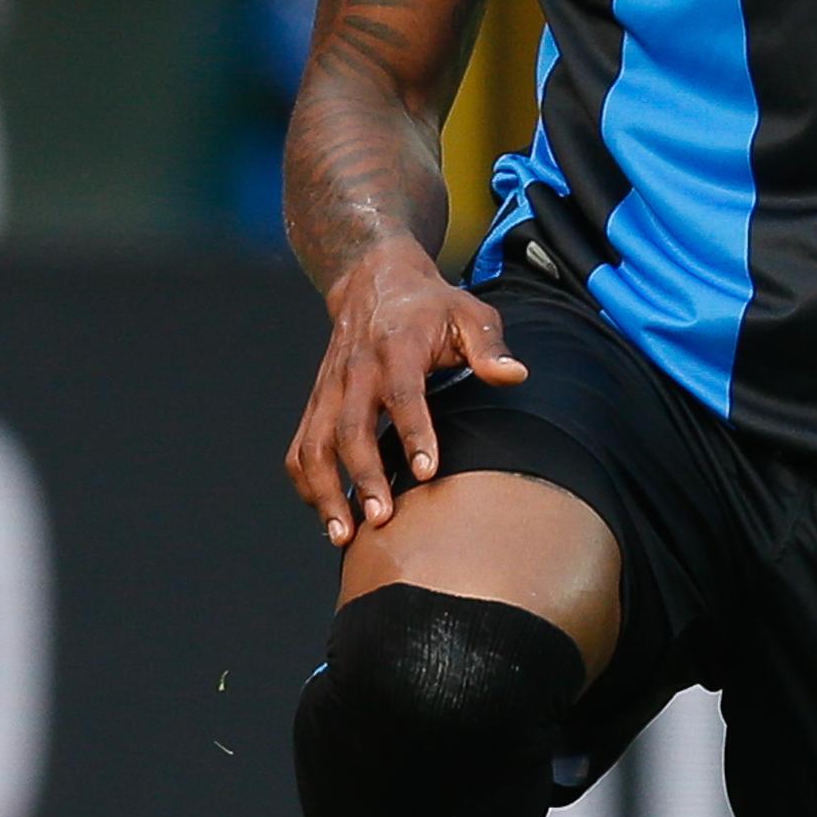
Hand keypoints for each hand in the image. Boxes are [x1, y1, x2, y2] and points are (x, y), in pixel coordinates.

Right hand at [285, 236, 524, 545]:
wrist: (373, 281)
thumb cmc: (431, 306)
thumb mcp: (469, 312)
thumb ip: (490, 345)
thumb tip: (515, 374)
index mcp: (396, 347)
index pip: (402, 393)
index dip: (414, 432)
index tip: (427, 472)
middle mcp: (355, 371)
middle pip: (350, 428)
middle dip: (363, 477)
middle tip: (381, 520)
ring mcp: (329, 389)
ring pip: (314, 444)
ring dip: (325, 491)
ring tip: (344, 535)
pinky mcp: (317, 403)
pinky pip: (300, 448)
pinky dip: (308, 484)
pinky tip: (328, 515)